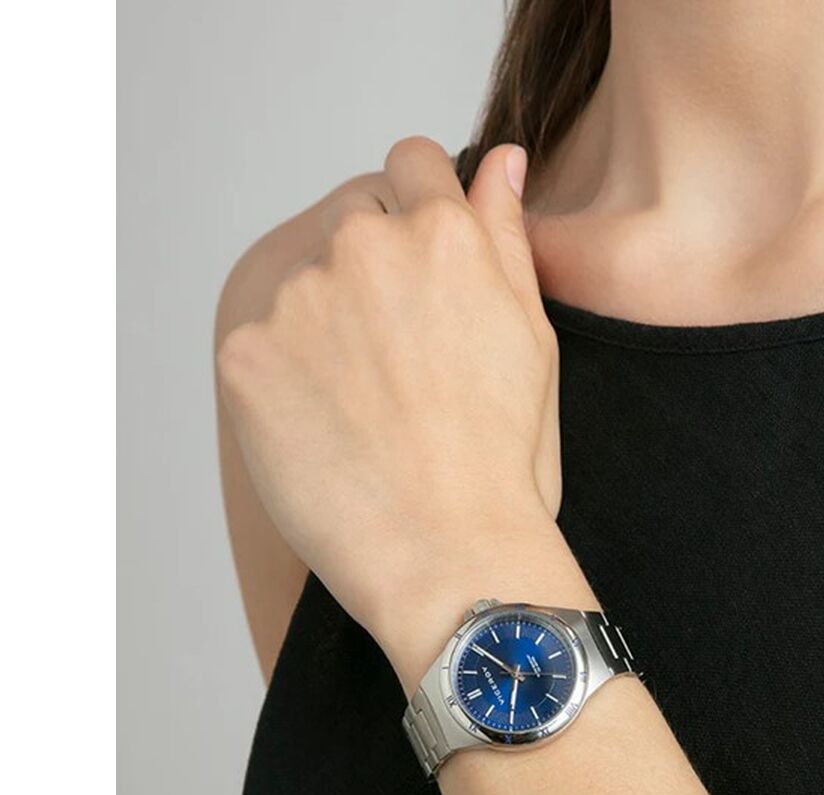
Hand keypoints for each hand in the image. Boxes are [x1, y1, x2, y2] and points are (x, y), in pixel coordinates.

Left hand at [215, 137, 562, 652]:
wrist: (448, 556)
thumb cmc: (504, 464)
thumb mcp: (532, 341)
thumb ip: (506, 238)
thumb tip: (502, 162)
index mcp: (446, 236)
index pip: (412, 164)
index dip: (419, 210)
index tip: (421, 266)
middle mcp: (365, 247)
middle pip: (354, 226)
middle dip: (374, 276)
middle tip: (403, 367)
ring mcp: (298, 300)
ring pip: (306, 292)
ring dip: (328, 332)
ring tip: (369, 415)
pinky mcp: (246, 356)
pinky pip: (263, 350)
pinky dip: (287, 385)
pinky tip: (328, 437)